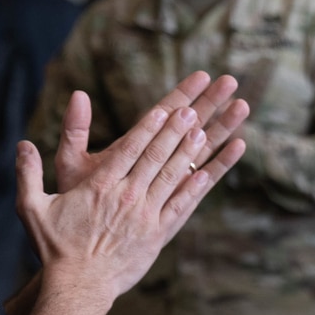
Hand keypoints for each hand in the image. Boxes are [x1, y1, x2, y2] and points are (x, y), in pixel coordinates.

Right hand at [15, 92, 248, 303]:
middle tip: (191, 110)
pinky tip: (205, 172)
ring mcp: (144, 216)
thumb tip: (22, 144)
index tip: (163, 110)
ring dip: (186, 153)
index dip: (148, 128)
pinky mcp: (157, 235)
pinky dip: (193, 189)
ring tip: (202, 131)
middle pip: (154, 157)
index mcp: (99, 187)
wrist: (78, 286)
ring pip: (170, 177)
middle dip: (173, 132)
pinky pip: (179, 207)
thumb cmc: (54, 248)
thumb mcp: (31, 207)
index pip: (128, 149)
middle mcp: (126, 197)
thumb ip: (28, 173)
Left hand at [50, 71, 248, 192]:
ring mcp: (170, 177)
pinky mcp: (179, 197)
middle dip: (210, 101)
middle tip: (230, 81)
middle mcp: (156, 158)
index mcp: (135, 145)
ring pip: (202, 146)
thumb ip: (75, 130)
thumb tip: (78, 94)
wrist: (85, 240)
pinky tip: (239, 145)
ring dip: (223, 126)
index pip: (164, 111)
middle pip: (189, 123)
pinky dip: (222, 162)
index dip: (183, 92)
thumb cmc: (78, 201)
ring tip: (243, 106)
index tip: (202, 74)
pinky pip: (205, 177)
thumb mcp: (71, 161)